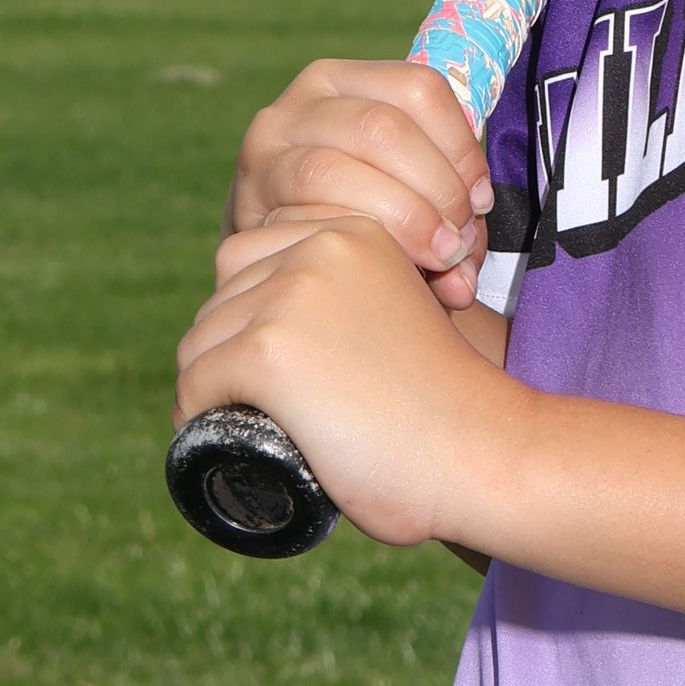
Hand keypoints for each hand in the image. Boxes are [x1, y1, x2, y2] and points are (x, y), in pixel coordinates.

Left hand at [175, 205, 509, 550]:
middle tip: (266, 408)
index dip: (252, 318)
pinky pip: (196, 383)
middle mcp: (319, 247)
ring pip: (202, 342)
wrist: (488, 453)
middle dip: (229, 353)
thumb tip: (279, 327)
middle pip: (221, 298)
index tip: (283, 373)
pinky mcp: (270, 350)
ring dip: (212, 387)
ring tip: (250, 426)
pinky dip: (197, 417)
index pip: (252, 258)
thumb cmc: (449, 405)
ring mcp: (292, 295)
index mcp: (354, 231)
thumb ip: (348, 299)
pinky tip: (220, 437)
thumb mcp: (397, 313)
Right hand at [227, 56, 491, 307]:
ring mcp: (267, 146)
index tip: (480, 202)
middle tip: (459, 242)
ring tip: (437, 261)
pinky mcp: (246, 197)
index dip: (461, 148)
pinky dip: (350, 242)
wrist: (282, 246)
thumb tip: (464, 275)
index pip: (420, 88)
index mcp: (352, 78)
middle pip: (384, 128)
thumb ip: (450, 212)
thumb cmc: (365, 213)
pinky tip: (379, 268)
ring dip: (400, 220)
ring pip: (336, 169)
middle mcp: (303, 99)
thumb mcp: (410, 187)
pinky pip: (300, 214)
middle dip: (436, 190)